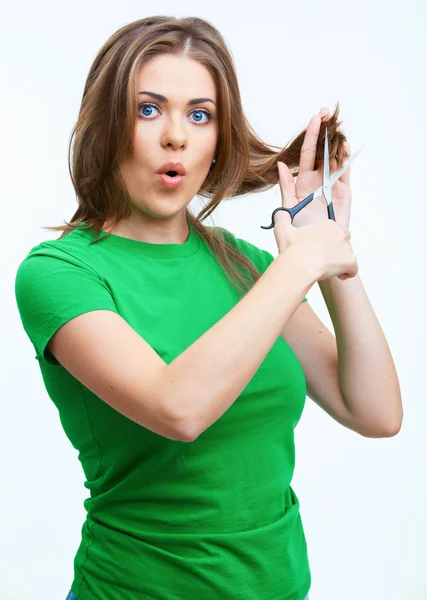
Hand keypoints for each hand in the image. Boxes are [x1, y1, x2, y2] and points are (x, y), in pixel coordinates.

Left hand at [278, 107, 351, 229]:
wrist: (315, 248)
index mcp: (303, 181)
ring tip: (337, 125)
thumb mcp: (287, 208)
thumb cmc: (299, 232)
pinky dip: (346, 160)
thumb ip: (286, 186)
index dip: (311, 134)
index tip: (315, 118)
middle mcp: (319, 180)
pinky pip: (346, 173)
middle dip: (326, 131)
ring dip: (337, 142)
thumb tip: (281, 165)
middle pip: (323, 150)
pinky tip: (345, 146)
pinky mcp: (344, 193)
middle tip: (328, 113)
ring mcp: (332, 185)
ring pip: (336, 158)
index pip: (308, 152)